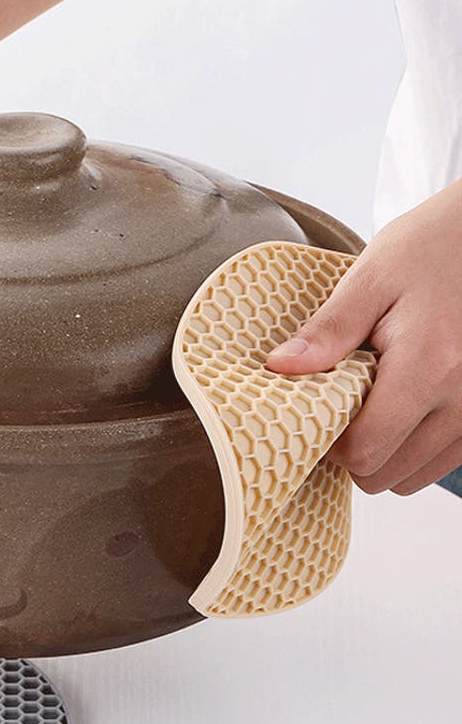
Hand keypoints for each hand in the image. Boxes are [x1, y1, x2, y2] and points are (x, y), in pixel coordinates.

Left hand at [265, 179, 461, 494]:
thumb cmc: (432, 247)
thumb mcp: (371, 278)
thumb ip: (328, 330)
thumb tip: (279, 367)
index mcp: (427, 367)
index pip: (364, 451)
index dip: (330, 445)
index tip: (319, 412)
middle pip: (387, 476)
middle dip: (355, 453)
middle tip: (343, 406)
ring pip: (416, 477)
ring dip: (387, 453)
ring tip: (377, 400)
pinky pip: (444, 460)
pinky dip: (417, 447)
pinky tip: (404, 406)